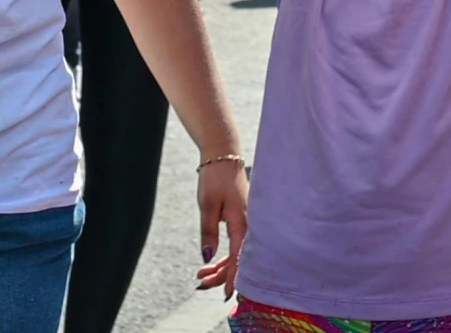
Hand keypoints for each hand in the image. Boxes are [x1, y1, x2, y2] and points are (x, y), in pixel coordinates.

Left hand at [195, 158, 247, 297]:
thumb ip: (208, 233)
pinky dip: (224, 254)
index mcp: (243, 224)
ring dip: (220, 266)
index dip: (232, 278)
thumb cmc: (215, 179)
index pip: (239, 259)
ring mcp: (247, 223)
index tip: (227, 295)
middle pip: (239, 260)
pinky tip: (211, 260)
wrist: (223, 156)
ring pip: (237, 253)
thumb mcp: (207, 206)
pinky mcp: (243, 219)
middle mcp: (249, 226)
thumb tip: (207, 258)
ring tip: (201, 274)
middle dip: (221, 275)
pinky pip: (237, 244)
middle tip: (200, 283)